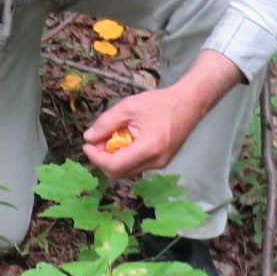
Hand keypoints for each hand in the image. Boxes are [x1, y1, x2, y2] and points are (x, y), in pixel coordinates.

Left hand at [83, 84, 200, 178]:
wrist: (189, 104)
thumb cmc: (160, 103)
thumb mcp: (128, 107)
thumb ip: (106, 122)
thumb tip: (89, 137)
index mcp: (148, 148)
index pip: (114, 165)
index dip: (96, 158)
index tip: (87, 146)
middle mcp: (156, 161)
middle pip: (118, 173)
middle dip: (104, 159)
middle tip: (99, 140)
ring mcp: (160, 164)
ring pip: (127, 171)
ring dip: (114, 158)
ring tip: (113, 137)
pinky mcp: (162, 162)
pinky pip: (136, 166)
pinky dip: (126, 157)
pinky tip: (126, 140)